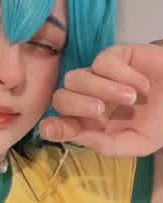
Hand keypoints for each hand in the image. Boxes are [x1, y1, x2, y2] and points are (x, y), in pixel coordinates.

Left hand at [39, 43, 162, 156]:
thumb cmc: (159, 121)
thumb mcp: (137, 143)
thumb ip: (108, 145)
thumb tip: (80, 138)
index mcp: (87, 125)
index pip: (57, 124)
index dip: (51, 127)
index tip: (54, 128)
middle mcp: (86, 100)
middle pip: (60, 98)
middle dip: (76, 105)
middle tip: (101, 111)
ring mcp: (97, 77)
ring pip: (75, 78)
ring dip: (100, 88)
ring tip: (130, 99)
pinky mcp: (113, 57)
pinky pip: (103, 62)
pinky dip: (122, 74)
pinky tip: (142, 85)